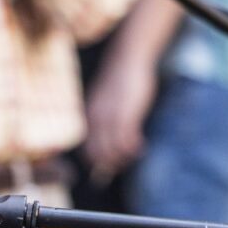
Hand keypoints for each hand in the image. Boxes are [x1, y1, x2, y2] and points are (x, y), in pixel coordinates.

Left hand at [84, 51, 158, 182]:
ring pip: (112, 150)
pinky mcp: (127, 113)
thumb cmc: (119, 81)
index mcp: (89, 117)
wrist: (128, 59)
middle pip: (99, 154)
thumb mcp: (106, 102)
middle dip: (111, 165)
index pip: (87, 150)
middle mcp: (97, 120)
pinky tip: (140, 147)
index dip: (97, 163)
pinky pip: (126, 140)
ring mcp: (111, 117)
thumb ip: (103, 118)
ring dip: (124, 158)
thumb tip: (107, 136)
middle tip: (123, 165)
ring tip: (134, 155)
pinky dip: (132, 148)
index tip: (107, 169)